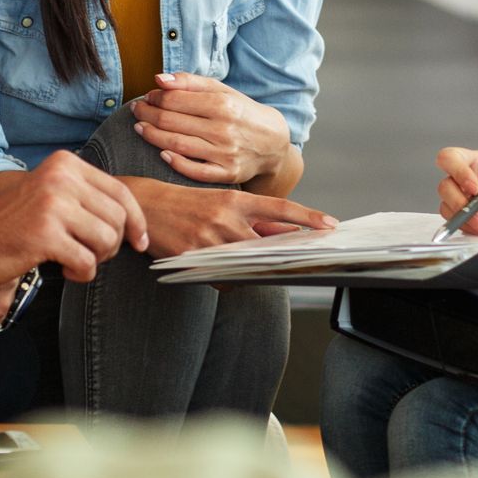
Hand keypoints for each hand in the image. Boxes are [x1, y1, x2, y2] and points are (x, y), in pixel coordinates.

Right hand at [0, 152, 144, 285]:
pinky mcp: (45, 234)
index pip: (121, 193)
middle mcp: (61, 177)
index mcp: (66, 164)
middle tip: (89, 254)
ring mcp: (52, 204)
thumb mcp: (53, 197)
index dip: (137, 222)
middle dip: (111, 245)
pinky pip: (87, 262)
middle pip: (118, 219)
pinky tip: (63, 270)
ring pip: (107, 241)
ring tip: (73, 260)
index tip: (139, 242)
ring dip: (95, 259)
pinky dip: (81, 274)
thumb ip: (88, 199)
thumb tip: (137, 224)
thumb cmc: (14, 226)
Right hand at [123, 176, 336, 257]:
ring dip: (253, 268)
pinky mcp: (192, 257)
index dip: (308, 217)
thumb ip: (253, 218)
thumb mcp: (222, 202)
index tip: (331, 225)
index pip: (280, 209)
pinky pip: (221, 277)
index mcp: (235, 200)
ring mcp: (209, 239)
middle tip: (300, 261)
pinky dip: (227, 278)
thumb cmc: (188, 203)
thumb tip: (287, 233)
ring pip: (245, 265)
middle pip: (267, 244)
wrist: (146, 205)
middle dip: (282, 255)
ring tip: (252, 265)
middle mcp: (225, 218)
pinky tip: (221, 270)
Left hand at [130, 73, 291, 184]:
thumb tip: (159, 79)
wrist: (273, 143)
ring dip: (152, 136)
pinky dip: (174, 162)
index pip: (175, 99)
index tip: (147, 97)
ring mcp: (225, 154)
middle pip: (171, 121)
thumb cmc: (241, 113)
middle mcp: (224, 129)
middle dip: (147, 115)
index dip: (154, 97)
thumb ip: (190, 82)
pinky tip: (161, 153)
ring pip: (177, 145)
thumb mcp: (222, 91)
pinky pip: (194, 171)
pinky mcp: (227, 174)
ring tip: (140, 128)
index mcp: (223, 104)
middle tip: (136, 111)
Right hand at [435, 147, 477, 235]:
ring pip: (449, 210)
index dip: (455, 171)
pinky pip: (465, 227)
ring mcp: (471, 201)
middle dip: (458, 204)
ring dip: (467, 222)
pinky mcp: (476, 220)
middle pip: (445, 187)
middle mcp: (471, 181)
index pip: (451, 158)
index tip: (473, 188)